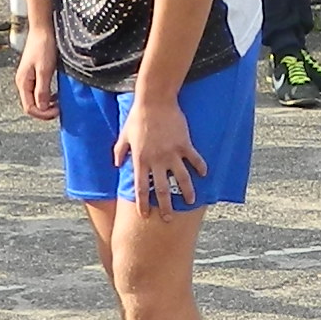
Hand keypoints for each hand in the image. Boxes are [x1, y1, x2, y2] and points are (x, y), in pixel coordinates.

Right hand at [16, 37, 60, 121]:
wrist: (42, 29)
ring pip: (35, 99)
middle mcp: (23, 82)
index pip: (29, 108)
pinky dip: (47, 96)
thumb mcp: (44, 70)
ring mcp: (28, 78)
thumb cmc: (43, 47)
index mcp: (23, 82)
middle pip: (31, 105)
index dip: (43, 114)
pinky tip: (56, 94)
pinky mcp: (33, 74)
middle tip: (60, 108)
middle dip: (45, 110)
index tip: (58, 111)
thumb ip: (42, 90)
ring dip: (47, 104)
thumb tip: (42, 108)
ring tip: (59, 103)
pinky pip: (38, 91)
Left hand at [118, 94, 204, 208]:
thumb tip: (117, 164)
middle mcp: (157, 160)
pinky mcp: (184, 144)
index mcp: (141, 160)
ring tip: (191, 201)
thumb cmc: (137, 117)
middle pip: (163, 189)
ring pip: (182, 178)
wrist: (155, 101)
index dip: (142, 203)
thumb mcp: (124, 135)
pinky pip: (194, 159)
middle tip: (168, 218)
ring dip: (187, 192)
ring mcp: (172, 153)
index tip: (145, 215)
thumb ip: (120, 152)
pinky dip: (200, 167)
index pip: (142, 188)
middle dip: (165, 206)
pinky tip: (204, 174)